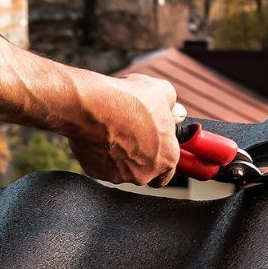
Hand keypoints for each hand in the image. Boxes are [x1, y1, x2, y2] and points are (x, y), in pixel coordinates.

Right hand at [69, 74, 186, 186]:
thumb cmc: (129, 100)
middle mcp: (144, 174)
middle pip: (145, 168)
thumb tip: (177, 113)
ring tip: (114, 128)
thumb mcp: (162, 92)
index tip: (155, 142)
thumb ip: (174, 108)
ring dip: (120, 154)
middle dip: (140, 153)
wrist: (90, 106)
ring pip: (122, 168)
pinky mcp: (95, 172)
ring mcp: (119, 176)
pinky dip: (101, 153)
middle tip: (133, 131)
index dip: (162, 153)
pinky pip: (101, 165)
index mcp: (167, 158)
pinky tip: (99, 134)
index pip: (169, 169)